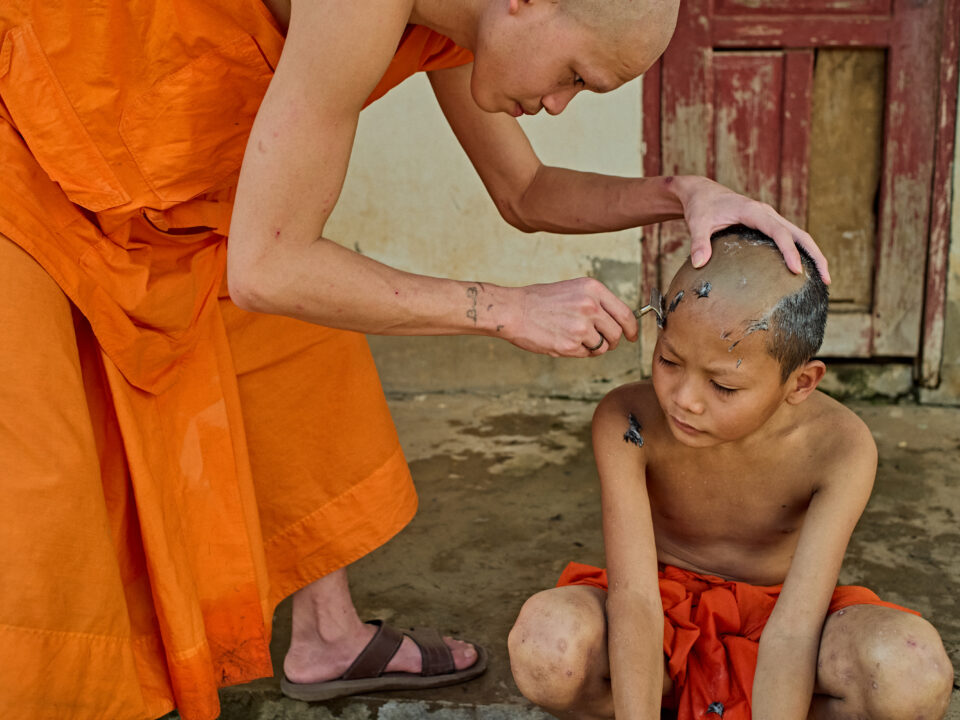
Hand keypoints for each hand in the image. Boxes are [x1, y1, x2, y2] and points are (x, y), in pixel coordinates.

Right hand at [506, 278, 638, 357]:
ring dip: (593, 347)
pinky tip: (562, 340)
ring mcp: (581, 326)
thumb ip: (596, 303)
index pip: (624, 313)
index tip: (632, 336)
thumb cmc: (540, 301)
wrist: (514, 310)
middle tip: (599, 342)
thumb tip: (616, 322)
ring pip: (603, 346)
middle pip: (616, 333)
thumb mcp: (573, 290)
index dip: (631, 328)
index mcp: (593, 289)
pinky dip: (578, 352)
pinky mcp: (570, 344)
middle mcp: (590, 306)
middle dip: (611, 341)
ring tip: (574, 337)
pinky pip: (585, 354)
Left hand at [673, 176, 830, 283]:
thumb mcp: (697, 223)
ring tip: (823, 279)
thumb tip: (698, 263)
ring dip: (813, 255)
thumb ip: (698, 242)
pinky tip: (802, 272)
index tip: (796, 270)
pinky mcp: (767, 225)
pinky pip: (789, 238)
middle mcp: (767, 213)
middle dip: (815, 255)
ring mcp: (770, 218)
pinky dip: (801, 253)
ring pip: (799, 236)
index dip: (789, 251)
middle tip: (826, 279)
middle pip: (799, 234)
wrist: (702, 192)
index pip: (778, 232)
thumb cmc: (700, 207)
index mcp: (754, 211)